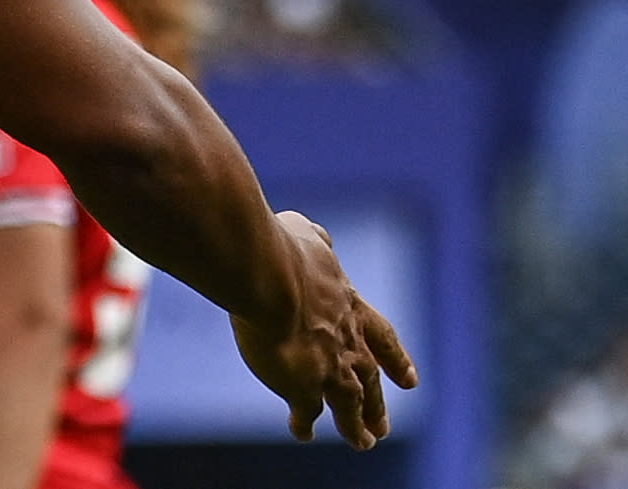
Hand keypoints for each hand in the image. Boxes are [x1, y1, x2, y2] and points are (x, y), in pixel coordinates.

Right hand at [231, 211, 417, 449]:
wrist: (269, 279)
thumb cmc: (282, 250)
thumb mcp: (305, 235)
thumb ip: (317, 241)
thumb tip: (320, 237)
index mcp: (351, 308)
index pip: (383, 339)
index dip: (395, 360)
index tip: (410, 381)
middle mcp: (348, 345)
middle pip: (369, 382)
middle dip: (377, 405)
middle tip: (383, 427)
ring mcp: (328, 370)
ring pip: (349, 407)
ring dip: (356, 426)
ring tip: (363, 443)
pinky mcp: (302, 387)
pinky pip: (307, 413)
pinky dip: (305, 424)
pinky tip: (303, 433)